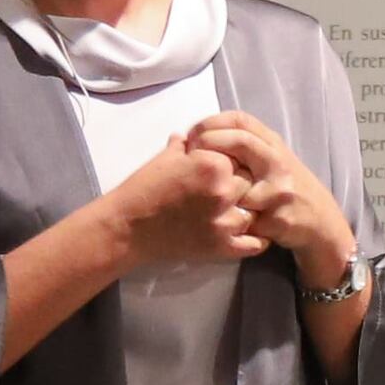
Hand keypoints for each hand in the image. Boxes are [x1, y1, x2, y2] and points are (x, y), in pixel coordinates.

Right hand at [98, 133, 265, 268]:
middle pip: (251, 183)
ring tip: (234, 209)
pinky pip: (255, 244)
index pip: (241, 157)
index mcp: (213, 165)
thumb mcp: (166, 158)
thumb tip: (191, 137)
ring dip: (247, 209)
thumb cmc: (144, 188)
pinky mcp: (222, 248)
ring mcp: (225, 222)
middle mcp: (224, 192)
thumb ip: (186, 146)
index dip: (232, 161)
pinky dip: (257, 238)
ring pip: (255, 211)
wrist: (128, 227)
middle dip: (241, 184)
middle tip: (226, 189)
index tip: (222, 167)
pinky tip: (250, 231)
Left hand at [181, 111, 353, 286]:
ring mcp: (279, 190)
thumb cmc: (286, 187)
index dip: (210, 124)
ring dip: (213, 185)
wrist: (319, 222)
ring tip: (197, 189)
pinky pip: (241, 216)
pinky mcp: (276, 218)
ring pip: (237, 181)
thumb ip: (243, 146)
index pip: (239, 120)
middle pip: (240, 141)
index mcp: (273, 143)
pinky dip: (223, 216)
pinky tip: (212, 216)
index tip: (191, 135)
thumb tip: (197, 136)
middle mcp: (278, 161)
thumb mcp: (271, 158)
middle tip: (189, 157)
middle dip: (208, 145)